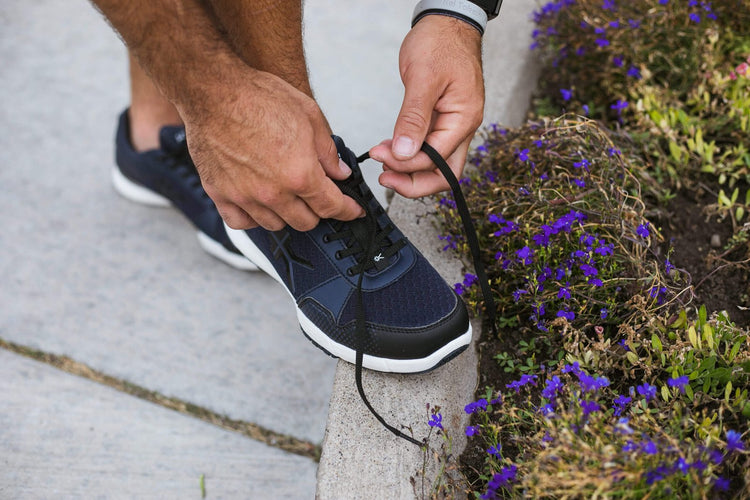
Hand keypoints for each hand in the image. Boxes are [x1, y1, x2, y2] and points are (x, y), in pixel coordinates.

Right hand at [180, 67, 363, 230]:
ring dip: (287, 215)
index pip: (332, 206)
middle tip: (319, 197)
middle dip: (318, 211)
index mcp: (299, 174)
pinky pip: (241, 222)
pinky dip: (254, 219)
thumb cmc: (257, 97)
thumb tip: (339, 173)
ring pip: (275, 225)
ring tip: (289, 197)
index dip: (347, 211)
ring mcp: (244, 196)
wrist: (214, 90)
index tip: (352, 211)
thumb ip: (328, 151)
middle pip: (305, 221)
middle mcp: (273, 192)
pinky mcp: (220, 194)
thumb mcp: (309, 115)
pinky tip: (260, 206)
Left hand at [369, 15, 483, 197]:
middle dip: (413, 182)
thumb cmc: (440, 42)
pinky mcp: (444, 121)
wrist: (447, 23)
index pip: (437, 160)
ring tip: (383, 161)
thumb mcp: (422, 78)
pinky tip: (392, 148)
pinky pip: (431, 148)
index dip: (407, 165)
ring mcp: (455, 125)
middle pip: (444, 174)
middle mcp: (464, 127)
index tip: (381, 156)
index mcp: (464, 119)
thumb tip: (403, 152)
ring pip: (437, 165)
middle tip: (384, 177)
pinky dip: (411, 154)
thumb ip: (413, 118)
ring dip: (410, 169)